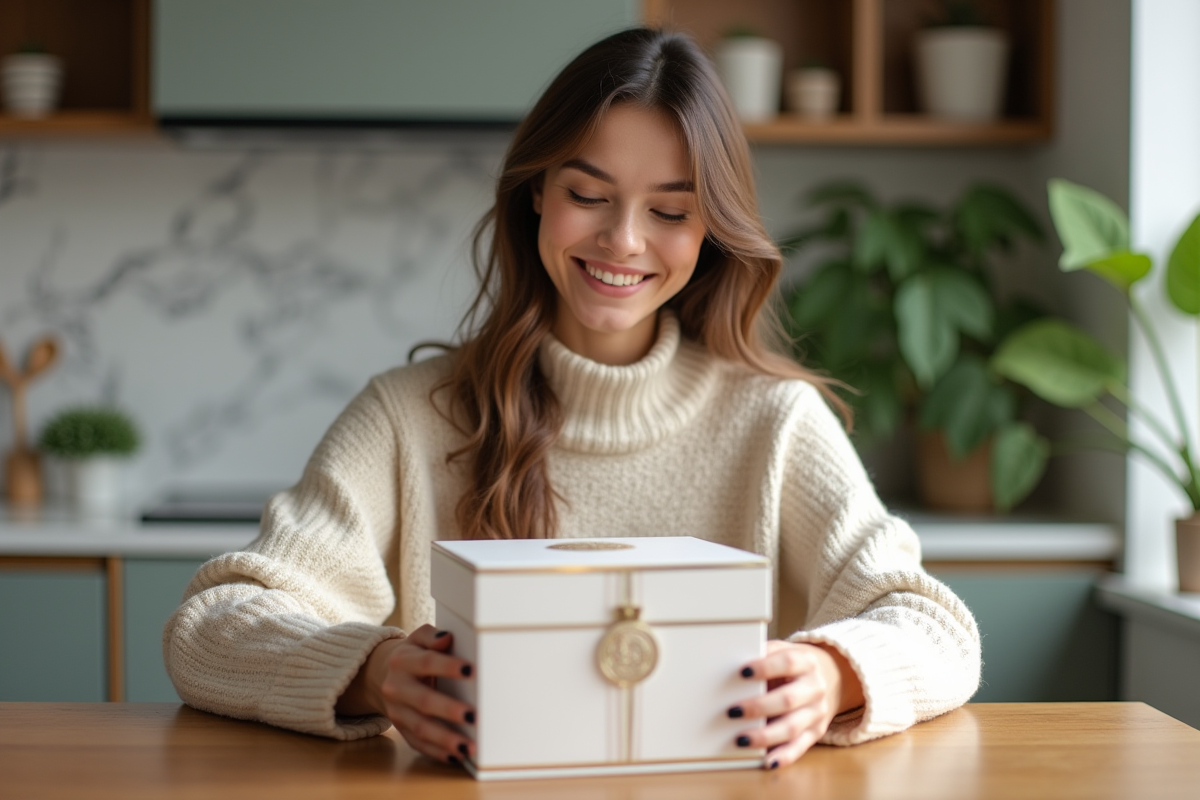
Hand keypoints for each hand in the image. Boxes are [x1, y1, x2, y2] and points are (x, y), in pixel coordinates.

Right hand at [336, 624, 475, 765]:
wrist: (379, 675)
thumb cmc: (411, 655)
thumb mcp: (417, 639)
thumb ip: (432, 635)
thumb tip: (446, 638)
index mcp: (403, 661)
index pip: (427, 662)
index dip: (448, 666)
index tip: (471, 669)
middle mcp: (397, 688)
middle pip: (423, 700)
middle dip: (448, 710)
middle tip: (473, 716)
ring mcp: (397, 712)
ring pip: (420, 728)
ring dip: (445, 739)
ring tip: (468, 746)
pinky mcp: (401, 729)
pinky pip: (418, 744)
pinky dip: (437, 752)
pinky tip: (456, 756)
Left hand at [729, 640, 863, 769]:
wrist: (826, 676)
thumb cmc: (790, 665)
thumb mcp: (780, 652)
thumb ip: (761, 658)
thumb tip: (728, 666)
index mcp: (806, 662)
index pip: (787, 662)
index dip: (765, 667)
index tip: (741, 672)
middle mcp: (815, 687)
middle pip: (788, 699)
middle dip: (758, 707)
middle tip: (733, 711)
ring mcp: (817, 712)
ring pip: (792, 727)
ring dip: (765, 736)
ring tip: (741, 739)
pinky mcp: (816, 732)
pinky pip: (799, 747)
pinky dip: (783, 756)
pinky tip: (766, 761)